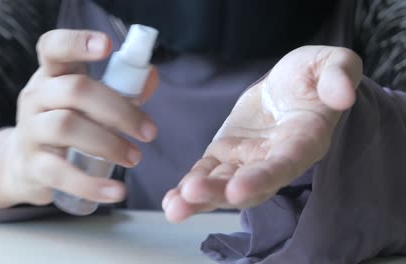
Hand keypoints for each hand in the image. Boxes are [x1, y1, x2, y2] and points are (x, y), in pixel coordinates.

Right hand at [0, 30, 158, 207]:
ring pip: (66, 127)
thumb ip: (121, 89)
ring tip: (135, 158)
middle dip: (119, 110)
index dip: (78, 42)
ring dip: (108, 144)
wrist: (25, 165)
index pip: (54, 48)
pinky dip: (91, 185)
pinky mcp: (31, 165)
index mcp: (52, 75)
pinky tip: (116, 192)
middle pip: (75, 90)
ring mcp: (30, 131)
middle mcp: (36, 97)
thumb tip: (150, 75)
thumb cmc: (68, 125)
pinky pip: (59, 173)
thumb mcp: (89, 103)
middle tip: (150, 133)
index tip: (107, 45)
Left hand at [163, 46, 362, 222]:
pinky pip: (208, 173)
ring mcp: (248, 161)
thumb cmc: (311, 75)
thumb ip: (339, 75)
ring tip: (174, 208)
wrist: (287, 86)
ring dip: (200, 198)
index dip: (263, 177)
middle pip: (249, 184)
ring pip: (224, 184)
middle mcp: (275, 160)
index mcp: (304, 140)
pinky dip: (190, 186)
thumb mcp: (331, 63)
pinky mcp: (226, 155)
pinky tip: (172, 200)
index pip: (284, 164)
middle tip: (192, 196)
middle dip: (221, 193)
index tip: (238, 189)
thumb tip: (342, 95)